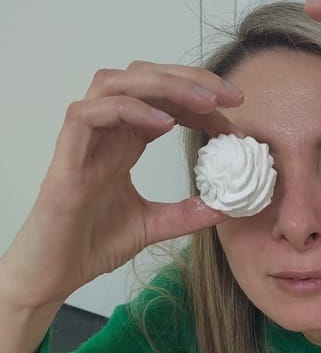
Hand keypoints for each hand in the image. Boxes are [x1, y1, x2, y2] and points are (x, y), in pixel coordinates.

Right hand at [1, 61, 243, 307]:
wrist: (54, 274)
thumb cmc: (91, 244)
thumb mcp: (152, 226)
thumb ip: (185, 214)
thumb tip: (223, 208)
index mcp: (124, 143)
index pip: (163, 101)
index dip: (199, 100)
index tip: (234, 112)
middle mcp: (105, 133)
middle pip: (144, 78)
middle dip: (190, 79)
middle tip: (230, 95)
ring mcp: (84, 140)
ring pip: (116, 83)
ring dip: (163, 85)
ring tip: (204, 102)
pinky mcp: (66, 156)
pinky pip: (91, 114)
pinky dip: (128, 110)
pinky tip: (163, 124)